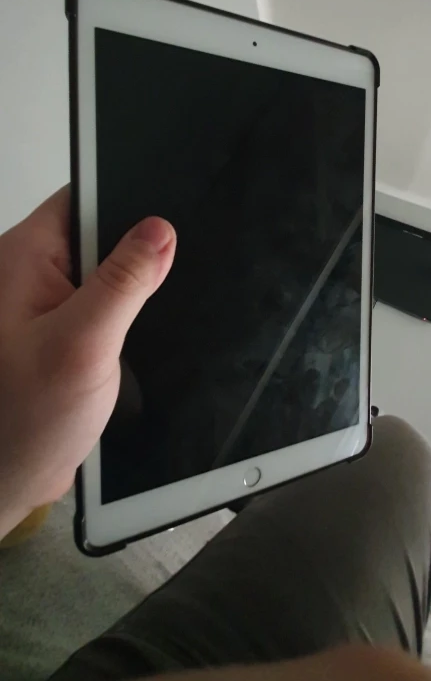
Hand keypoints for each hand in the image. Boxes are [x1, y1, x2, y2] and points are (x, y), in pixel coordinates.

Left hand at [0, 188, 175, 537]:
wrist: (8, 482)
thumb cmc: (21, 424)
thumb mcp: (84, 345)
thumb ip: (123, 283)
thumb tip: (159, 231)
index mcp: (21, 260)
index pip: (80, 198)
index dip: (126, 201)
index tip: (164, 220)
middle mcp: (27, 275)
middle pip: (96, 234)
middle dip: (132, 256)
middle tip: (149, 292)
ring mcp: (42, 305)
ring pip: (103, 273)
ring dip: (128, 293)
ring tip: (128, 328)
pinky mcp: (56, 332)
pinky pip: (99, 307)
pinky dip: (119, 319)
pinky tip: (124, 343)